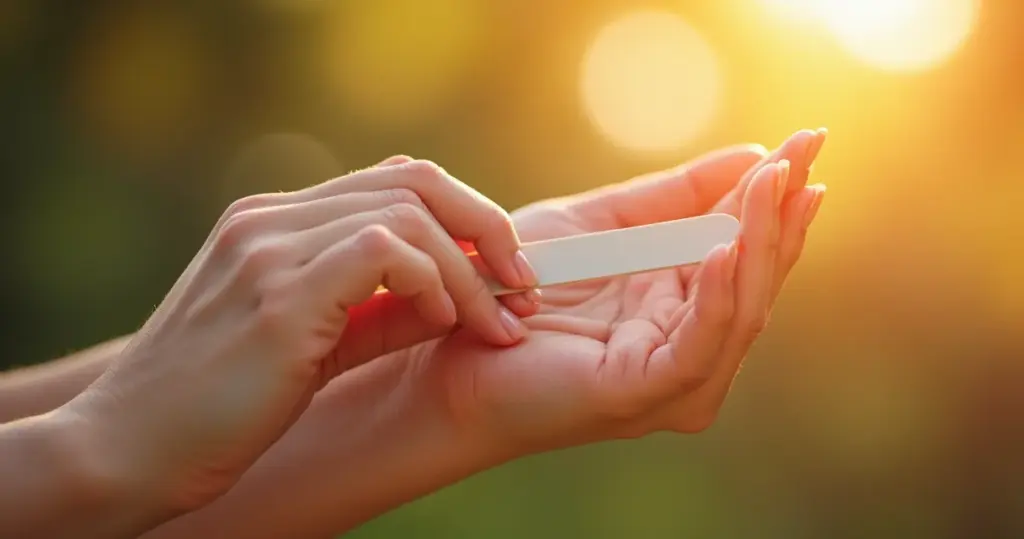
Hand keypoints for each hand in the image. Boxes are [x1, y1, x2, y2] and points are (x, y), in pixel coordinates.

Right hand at [62, 158, 540, 521]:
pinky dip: (433, 281)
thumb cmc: (221, 407)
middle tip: (524, 285)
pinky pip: (385, 250)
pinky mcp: (278, 293)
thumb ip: (379, 312)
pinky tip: (445, 321)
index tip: (502, 270)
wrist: (129, 449)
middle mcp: (270, 219)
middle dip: (486, 227)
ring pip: (408, 212)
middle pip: (413, 179)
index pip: (392, 181)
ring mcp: (269, 248)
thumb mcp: (313, 345)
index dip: (463, 216)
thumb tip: (457, 297)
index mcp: (273, 222)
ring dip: (470, 269)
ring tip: (495, 323)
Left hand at [411, 129, 826, 452]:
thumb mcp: (603, 228)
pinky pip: (693, 346)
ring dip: (758, 244)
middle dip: (782, 214)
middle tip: (808, 150)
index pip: (746, 253)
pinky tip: (725, 249)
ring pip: (738, 312)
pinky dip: (713, 299)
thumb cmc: (517, 290)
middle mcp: (688, 351)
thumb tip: (751, 157)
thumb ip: (671, 200)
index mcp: (682, 312)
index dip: (775, 199)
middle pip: (754, 281)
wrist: (449, 345)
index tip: (807, 142)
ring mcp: (669, 381)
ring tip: (775, 182)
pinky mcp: (639, 395)